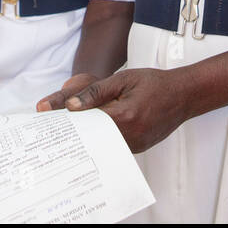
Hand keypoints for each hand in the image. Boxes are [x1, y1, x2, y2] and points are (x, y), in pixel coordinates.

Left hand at [39, 69, 189, 153]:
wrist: (183, 95)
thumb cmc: (154, 83)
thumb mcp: (123, 79)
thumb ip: (95, 92)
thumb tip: (71, 106)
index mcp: (125, 116)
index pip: (86, 119)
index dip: (64, 115)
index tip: (44, 112)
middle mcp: (130, 135)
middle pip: (90, 134)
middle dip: (72, 125)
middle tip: (52, 117)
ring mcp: (134, 145)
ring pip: (100, 141)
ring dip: (86, 130)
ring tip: (70, 120)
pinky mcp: (136, 148)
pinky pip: (111, 143)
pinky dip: (100, 134)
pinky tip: (93, 123)